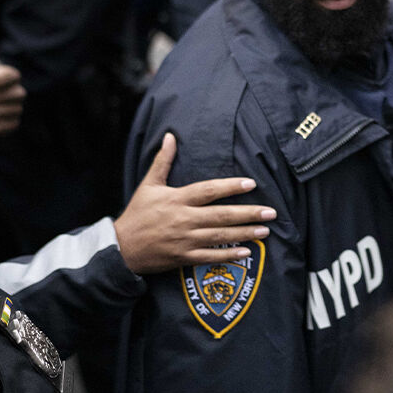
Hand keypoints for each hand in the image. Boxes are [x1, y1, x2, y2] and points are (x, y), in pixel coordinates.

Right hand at [115, 133, 275, 274]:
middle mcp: (183, 219)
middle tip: (271, 212)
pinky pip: (210, 256)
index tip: (252, 184)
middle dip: (248, 213)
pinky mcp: (183, 257)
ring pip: (220, 236)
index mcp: (177, 199)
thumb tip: (170, 136)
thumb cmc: (137, 214)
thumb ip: (163, 161)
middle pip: (221, 215)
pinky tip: (247, 252)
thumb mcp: (148, 184)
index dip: (231, 186)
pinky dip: (228, 255)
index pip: (209, 190)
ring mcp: (185, 240)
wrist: (121, 247)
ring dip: (245, 233)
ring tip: (265, 230)